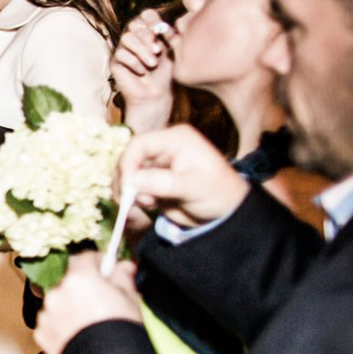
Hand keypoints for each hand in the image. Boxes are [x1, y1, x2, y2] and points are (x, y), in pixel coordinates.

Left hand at [33, 251, 143, 353]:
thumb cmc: (121, 331)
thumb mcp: (130, 299)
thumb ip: (122, 277)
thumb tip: (123, 266)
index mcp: (79, 279)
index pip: (84, 258)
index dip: (97, 262)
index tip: (106, 270)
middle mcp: (57, 293)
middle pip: (70, 283)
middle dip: (83, 289)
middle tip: (101, 302)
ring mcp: (46, 314)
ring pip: (59, 304)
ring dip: (70, 308)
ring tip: (90, 324)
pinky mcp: (41, 334)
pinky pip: (52, 323)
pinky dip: (62, 326)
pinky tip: (78, 336)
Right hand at [111, 9, 175, 130]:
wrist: (155, 93)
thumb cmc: (165, 72)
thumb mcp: (170, 51)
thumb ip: (166, 35)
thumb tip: (161, 25)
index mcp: (148, 31)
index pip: (145, 15)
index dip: (152, 20)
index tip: (162, 31)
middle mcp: (134, 37)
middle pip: (134, 24)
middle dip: (147, 36)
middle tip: (158, 50)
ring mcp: (123, 48)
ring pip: (126, 38)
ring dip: (142, 51)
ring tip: (152, 64)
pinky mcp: (115, 60)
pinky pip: (121, 54)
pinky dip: (134, 63)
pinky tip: (142, 72)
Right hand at [120, 124, 250, 228]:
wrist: (226, 213)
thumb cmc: (219, 192)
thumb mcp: (195, 186)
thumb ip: (165, 182)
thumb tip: (134, 181)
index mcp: (174, 139)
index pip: (139, 145)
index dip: (128, 164)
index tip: (128, 187)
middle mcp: (161, 149)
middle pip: (127, 160)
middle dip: (126, 182)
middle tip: (130, 203)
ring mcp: (155, 167)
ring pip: (126, 177)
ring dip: (128, 194)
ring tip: (144, 208)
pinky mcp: (151, 184)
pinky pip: (131, 190)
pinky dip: (131, 202)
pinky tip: (143, 211)